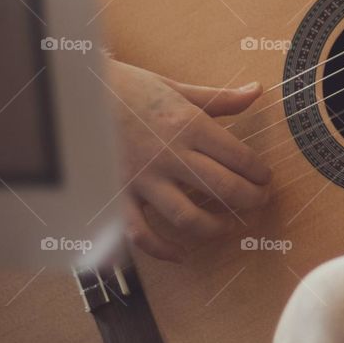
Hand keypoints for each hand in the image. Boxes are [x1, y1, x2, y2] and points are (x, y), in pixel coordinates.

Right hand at [104, 58, 271, 262]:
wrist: (78, 94)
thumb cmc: (130, 89)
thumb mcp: (177, 88)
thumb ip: (220, 98)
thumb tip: (256, 92)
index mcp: (189, 125)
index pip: (239, 157)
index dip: (259, 173)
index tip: (265, 178)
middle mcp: (170, 155)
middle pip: (224, 189)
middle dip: (251, 200)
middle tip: (260, 201)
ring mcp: (143, 179)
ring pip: (189, 218)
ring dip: (216, 228)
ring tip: (229, 226)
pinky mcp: (119, 195)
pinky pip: (141, 233)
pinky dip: (162, 250)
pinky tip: (181, 254)